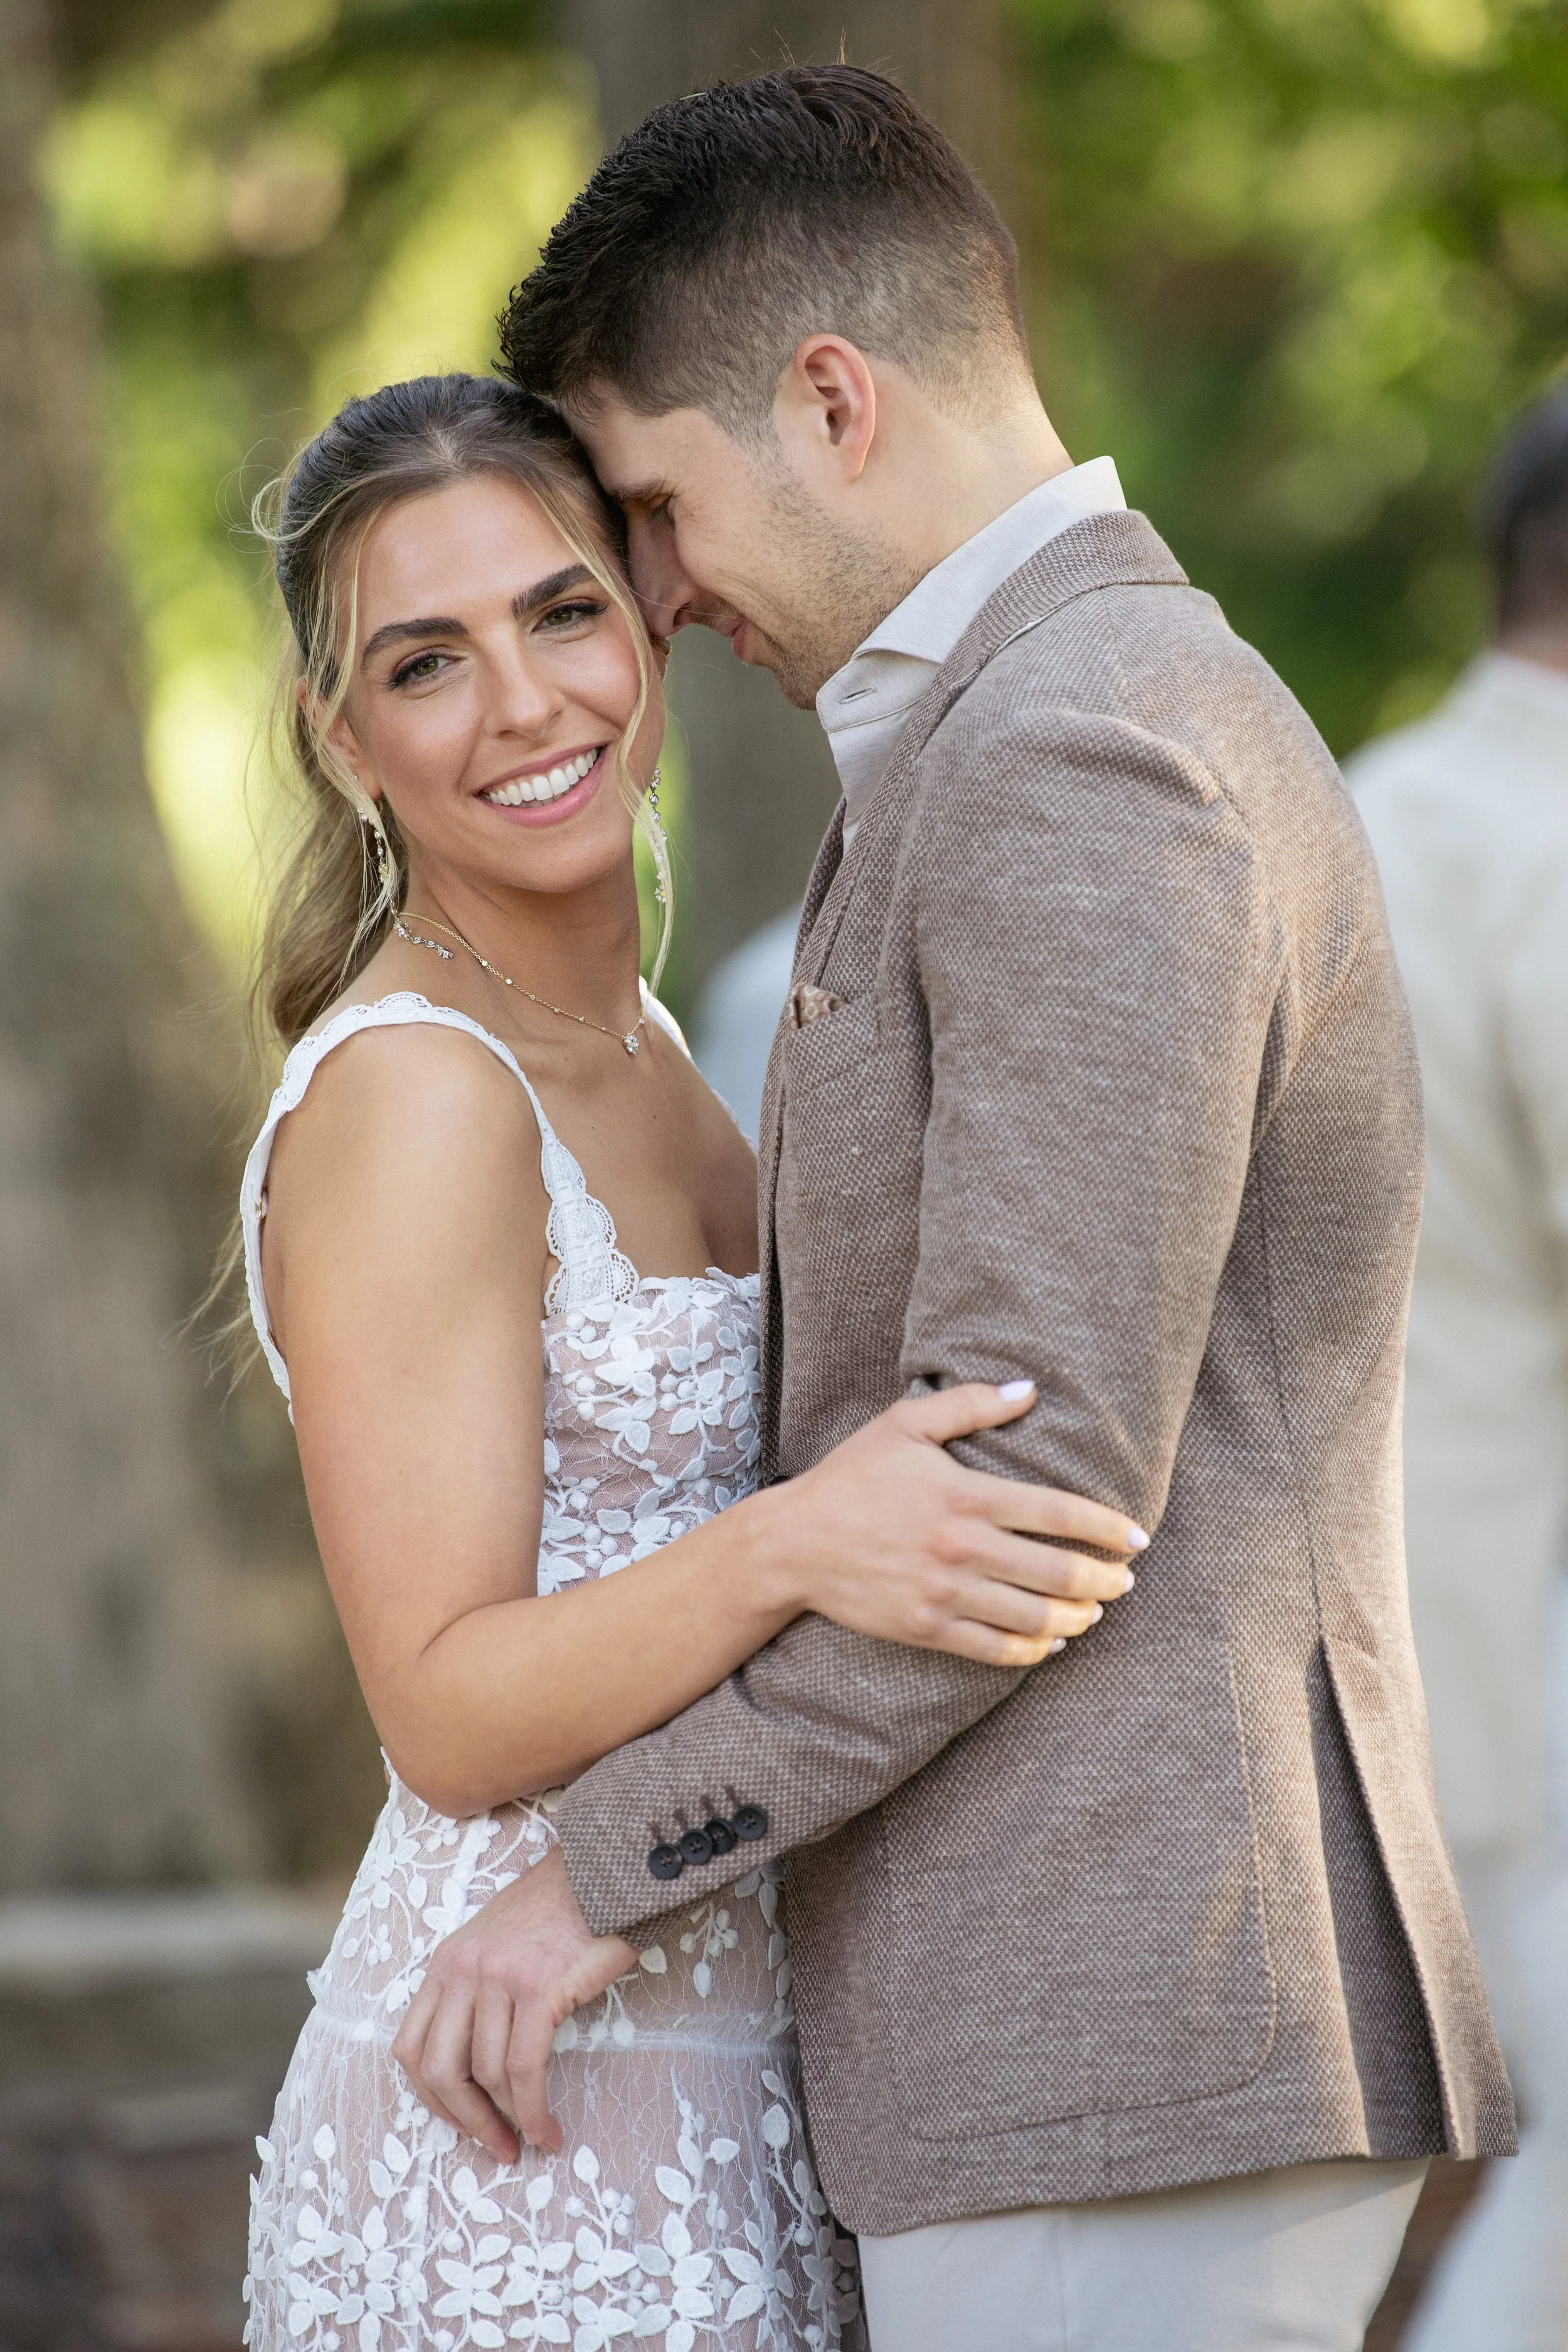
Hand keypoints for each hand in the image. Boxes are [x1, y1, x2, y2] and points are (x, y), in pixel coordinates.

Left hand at [391, 1844, 635, 2160]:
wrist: (603, 1872)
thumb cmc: (558, 1911)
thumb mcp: (495, 1943)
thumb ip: (476, 1990)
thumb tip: (477, 2066)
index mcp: (446, 1963)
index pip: (411, 2046)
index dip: (431, 2098)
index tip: (461, 2121)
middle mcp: (462, 1970)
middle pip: (440, 2070)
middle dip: (466, 2121)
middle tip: (496, 2146)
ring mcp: (498, 1978)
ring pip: (487, 2075)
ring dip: (509, 2120)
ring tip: (533, 2137)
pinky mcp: (538, 1989)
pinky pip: (525, 2068)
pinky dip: (533, 2109)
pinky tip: (549, 2128)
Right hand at [754, 1381, 1145, 1667]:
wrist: (793, 1543)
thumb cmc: (851, 1477)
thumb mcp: (903, 1424)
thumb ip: (970, 1405)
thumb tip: (1029, 1390)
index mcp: (964, 1495)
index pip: (1056, 1513)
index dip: (1106, 1527)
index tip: (1137, 1537)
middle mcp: (962, 1548)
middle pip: (1058, 1573)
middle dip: (1105, 1580)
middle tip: (1125, 1581)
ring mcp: (945, 1594)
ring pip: (1035, 1617)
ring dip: (1077, 1619)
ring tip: (1094, 1613)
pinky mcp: (927, 1628)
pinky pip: (996, 1649)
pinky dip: (1032, 1649)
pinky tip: (1049, 1642)